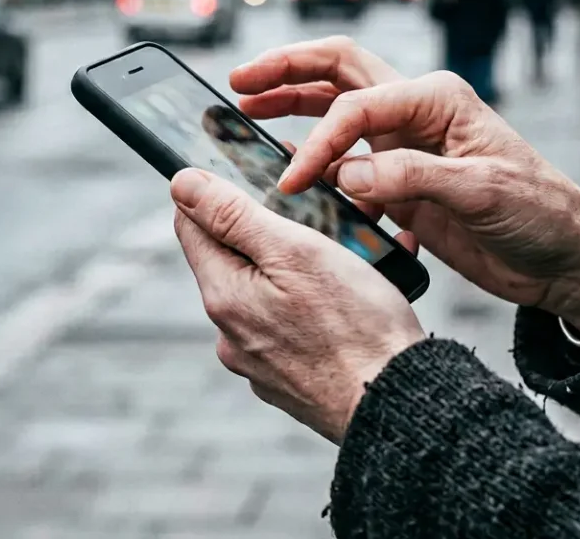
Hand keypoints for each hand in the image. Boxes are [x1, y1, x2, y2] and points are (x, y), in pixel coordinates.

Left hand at [170, 168, 425, 443]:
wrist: (398, 404)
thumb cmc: (356, 326)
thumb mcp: (296, 251)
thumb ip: (234, 216)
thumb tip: (182, 183)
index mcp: (224, 296)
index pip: (191, 225)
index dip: (218, 192)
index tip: (252, 176)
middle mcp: (231, 334)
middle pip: (234, 258)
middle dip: (272, 231)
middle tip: (322, 219)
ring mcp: (260, 361)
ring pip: (270, 292)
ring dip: (302, 268)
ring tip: (353, 259)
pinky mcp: (291, 380)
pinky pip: (294, 327)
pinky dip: (319, 307)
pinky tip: (355, 300)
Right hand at [231, 37, 579, 334]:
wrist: (565, 257)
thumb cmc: (539, 213)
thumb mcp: (481, 191)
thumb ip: (411, 178)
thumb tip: (345, 175)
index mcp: (437, 98)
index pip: (356, 104)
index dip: (318, 140)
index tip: (292, 181)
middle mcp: (417, 112)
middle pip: (338, 73)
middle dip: (287, 73)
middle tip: (239, 85)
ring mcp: (406, 146)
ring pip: (337, 110)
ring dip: (292, 109)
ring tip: (247, 116)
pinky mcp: (402, 182)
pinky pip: (346, 162)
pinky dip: (315, 161)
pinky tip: (288, 170)